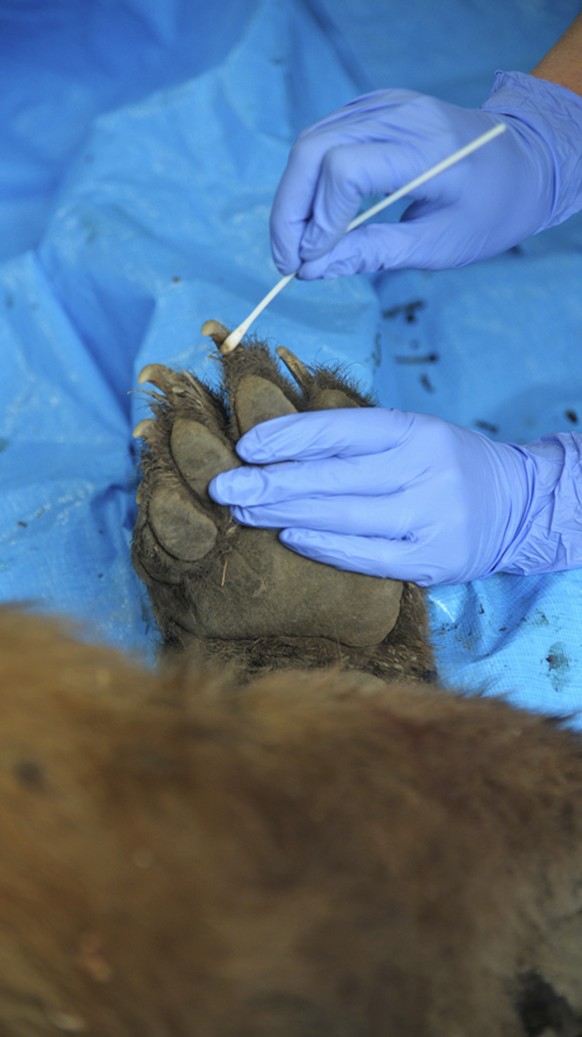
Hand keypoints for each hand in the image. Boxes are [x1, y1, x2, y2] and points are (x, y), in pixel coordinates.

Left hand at [209, 409, 581, 586]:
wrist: (516, 504)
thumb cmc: (444, 464)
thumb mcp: (410, 435)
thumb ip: (354, 441)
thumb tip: (275, 449)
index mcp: (415, 430)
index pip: (342, 430)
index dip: (289, 438)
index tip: (245, 448)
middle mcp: (425, 469)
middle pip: (334, 477)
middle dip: (272, 483)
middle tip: (225, 488)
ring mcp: (432, 517)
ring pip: (345, 517)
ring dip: (286, 515)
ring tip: (245, 511)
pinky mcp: (434, 559)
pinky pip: (368, 556)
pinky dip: (326, 547)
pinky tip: (290, 537)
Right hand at [270, 71, 581, 278]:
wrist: (523, 162)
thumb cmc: (488, 209)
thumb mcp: (437, 245)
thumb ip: (373, 254)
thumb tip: (312, 269)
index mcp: (426, 150)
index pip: (345, 169)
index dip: (319, 219)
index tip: (310, 262)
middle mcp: (401, 115)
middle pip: (313, 150)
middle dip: (289, 211)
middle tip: (286, 260)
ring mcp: (385, 103)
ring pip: (310, 142)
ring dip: (292, 198)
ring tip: (294, 246)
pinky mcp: (374, 106)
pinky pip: (323, 137)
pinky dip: (308, 180)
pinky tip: (313, 217)